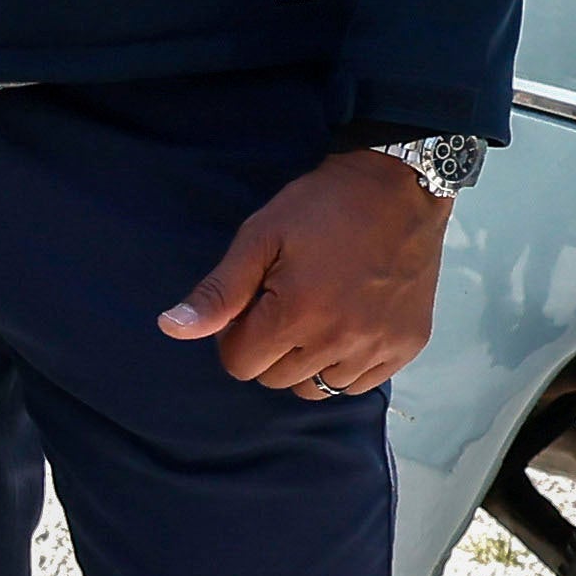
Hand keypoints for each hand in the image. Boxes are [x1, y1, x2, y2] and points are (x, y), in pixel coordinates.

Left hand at [159, 148, 452, 399]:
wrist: (399, 186)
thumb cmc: (322, 207)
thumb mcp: (259, 238)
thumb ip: (218, 292)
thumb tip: (170, 329)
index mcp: (296, 315)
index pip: (239, 364)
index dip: (236, 336)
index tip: (254, 304)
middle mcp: (339, 341)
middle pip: (275, 379)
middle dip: (270, 348)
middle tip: (287, 303)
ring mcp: (377, 347)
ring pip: (316, 388)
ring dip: (307, 361)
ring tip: (318, 315)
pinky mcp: (406, 347)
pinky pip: (359, 385)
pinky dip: (346, 365)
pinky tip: (349, 324)